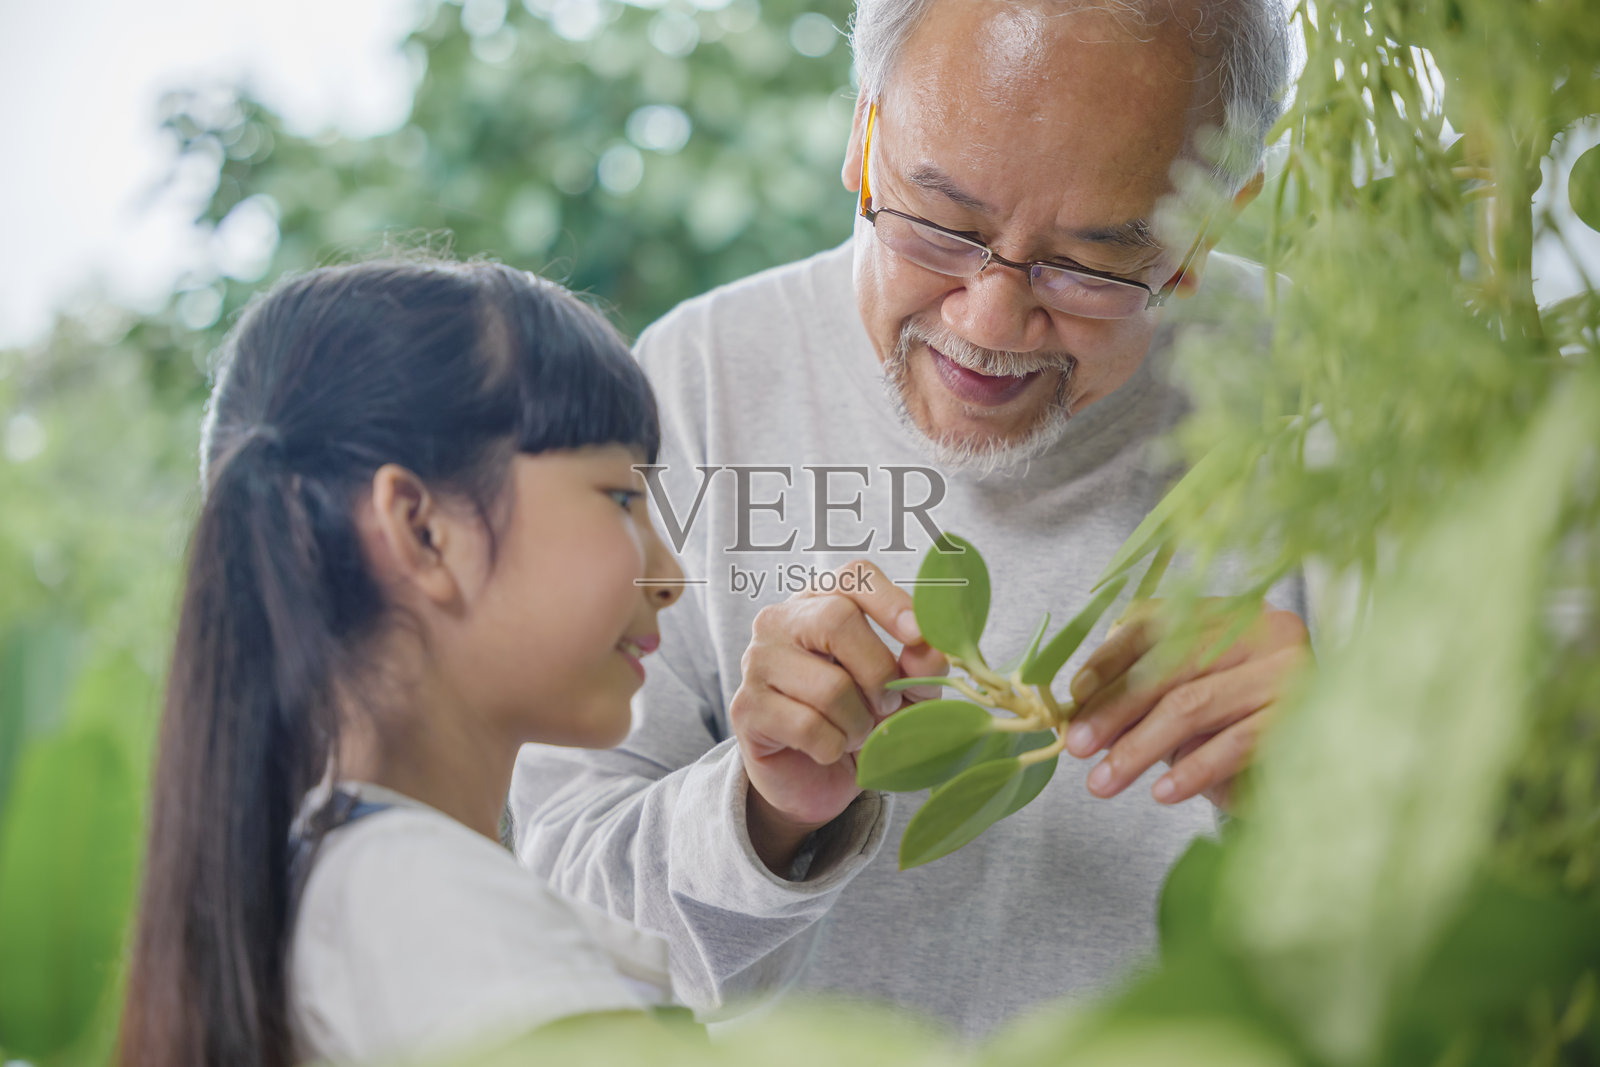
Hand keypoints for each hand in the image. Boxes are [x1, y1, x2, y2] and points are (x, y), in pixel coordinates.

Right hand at [731, 560, 945, 872]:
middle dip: (878, 672)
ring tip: (854, 733)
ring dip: (857, 722)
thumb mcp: (901, 691)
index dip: (891, 602)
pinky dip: (833, 747)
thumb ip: (918, 669)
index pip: (854, 577)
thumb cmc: (856, 717)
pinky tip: (828, 749)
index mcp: (823, 601)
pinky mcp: (745, 706)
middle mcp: (781, 619)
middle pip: (838, 620)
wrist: (811, 776)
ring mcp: (757, 659)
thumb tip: (930, 653)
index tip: (918, 636)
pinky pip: (808, 726)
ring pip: (828, 684)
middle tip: (886, 705)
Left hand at [1062, 601, 1309, 808]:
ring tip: (1104, 781)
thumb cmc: (1242, 723)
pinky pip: (1234, 744)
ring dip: (1138, 748)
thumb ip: (1144, 689)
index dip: (1110, 659)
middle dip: (1115, 710)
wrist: (1325, 760)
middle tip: (1078, 746)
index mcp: (1230, 612)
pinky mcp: (1303, 717)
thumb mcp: (1190, 695)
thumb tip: (1081, 707)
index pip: (1156, 625)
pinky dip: (1192, 770)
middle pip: (1170, 666)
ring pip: (1193, 705)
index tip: (1075, 695)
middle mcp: (1264, 630)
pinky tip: (1162, 791)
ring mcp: (1288, 671)